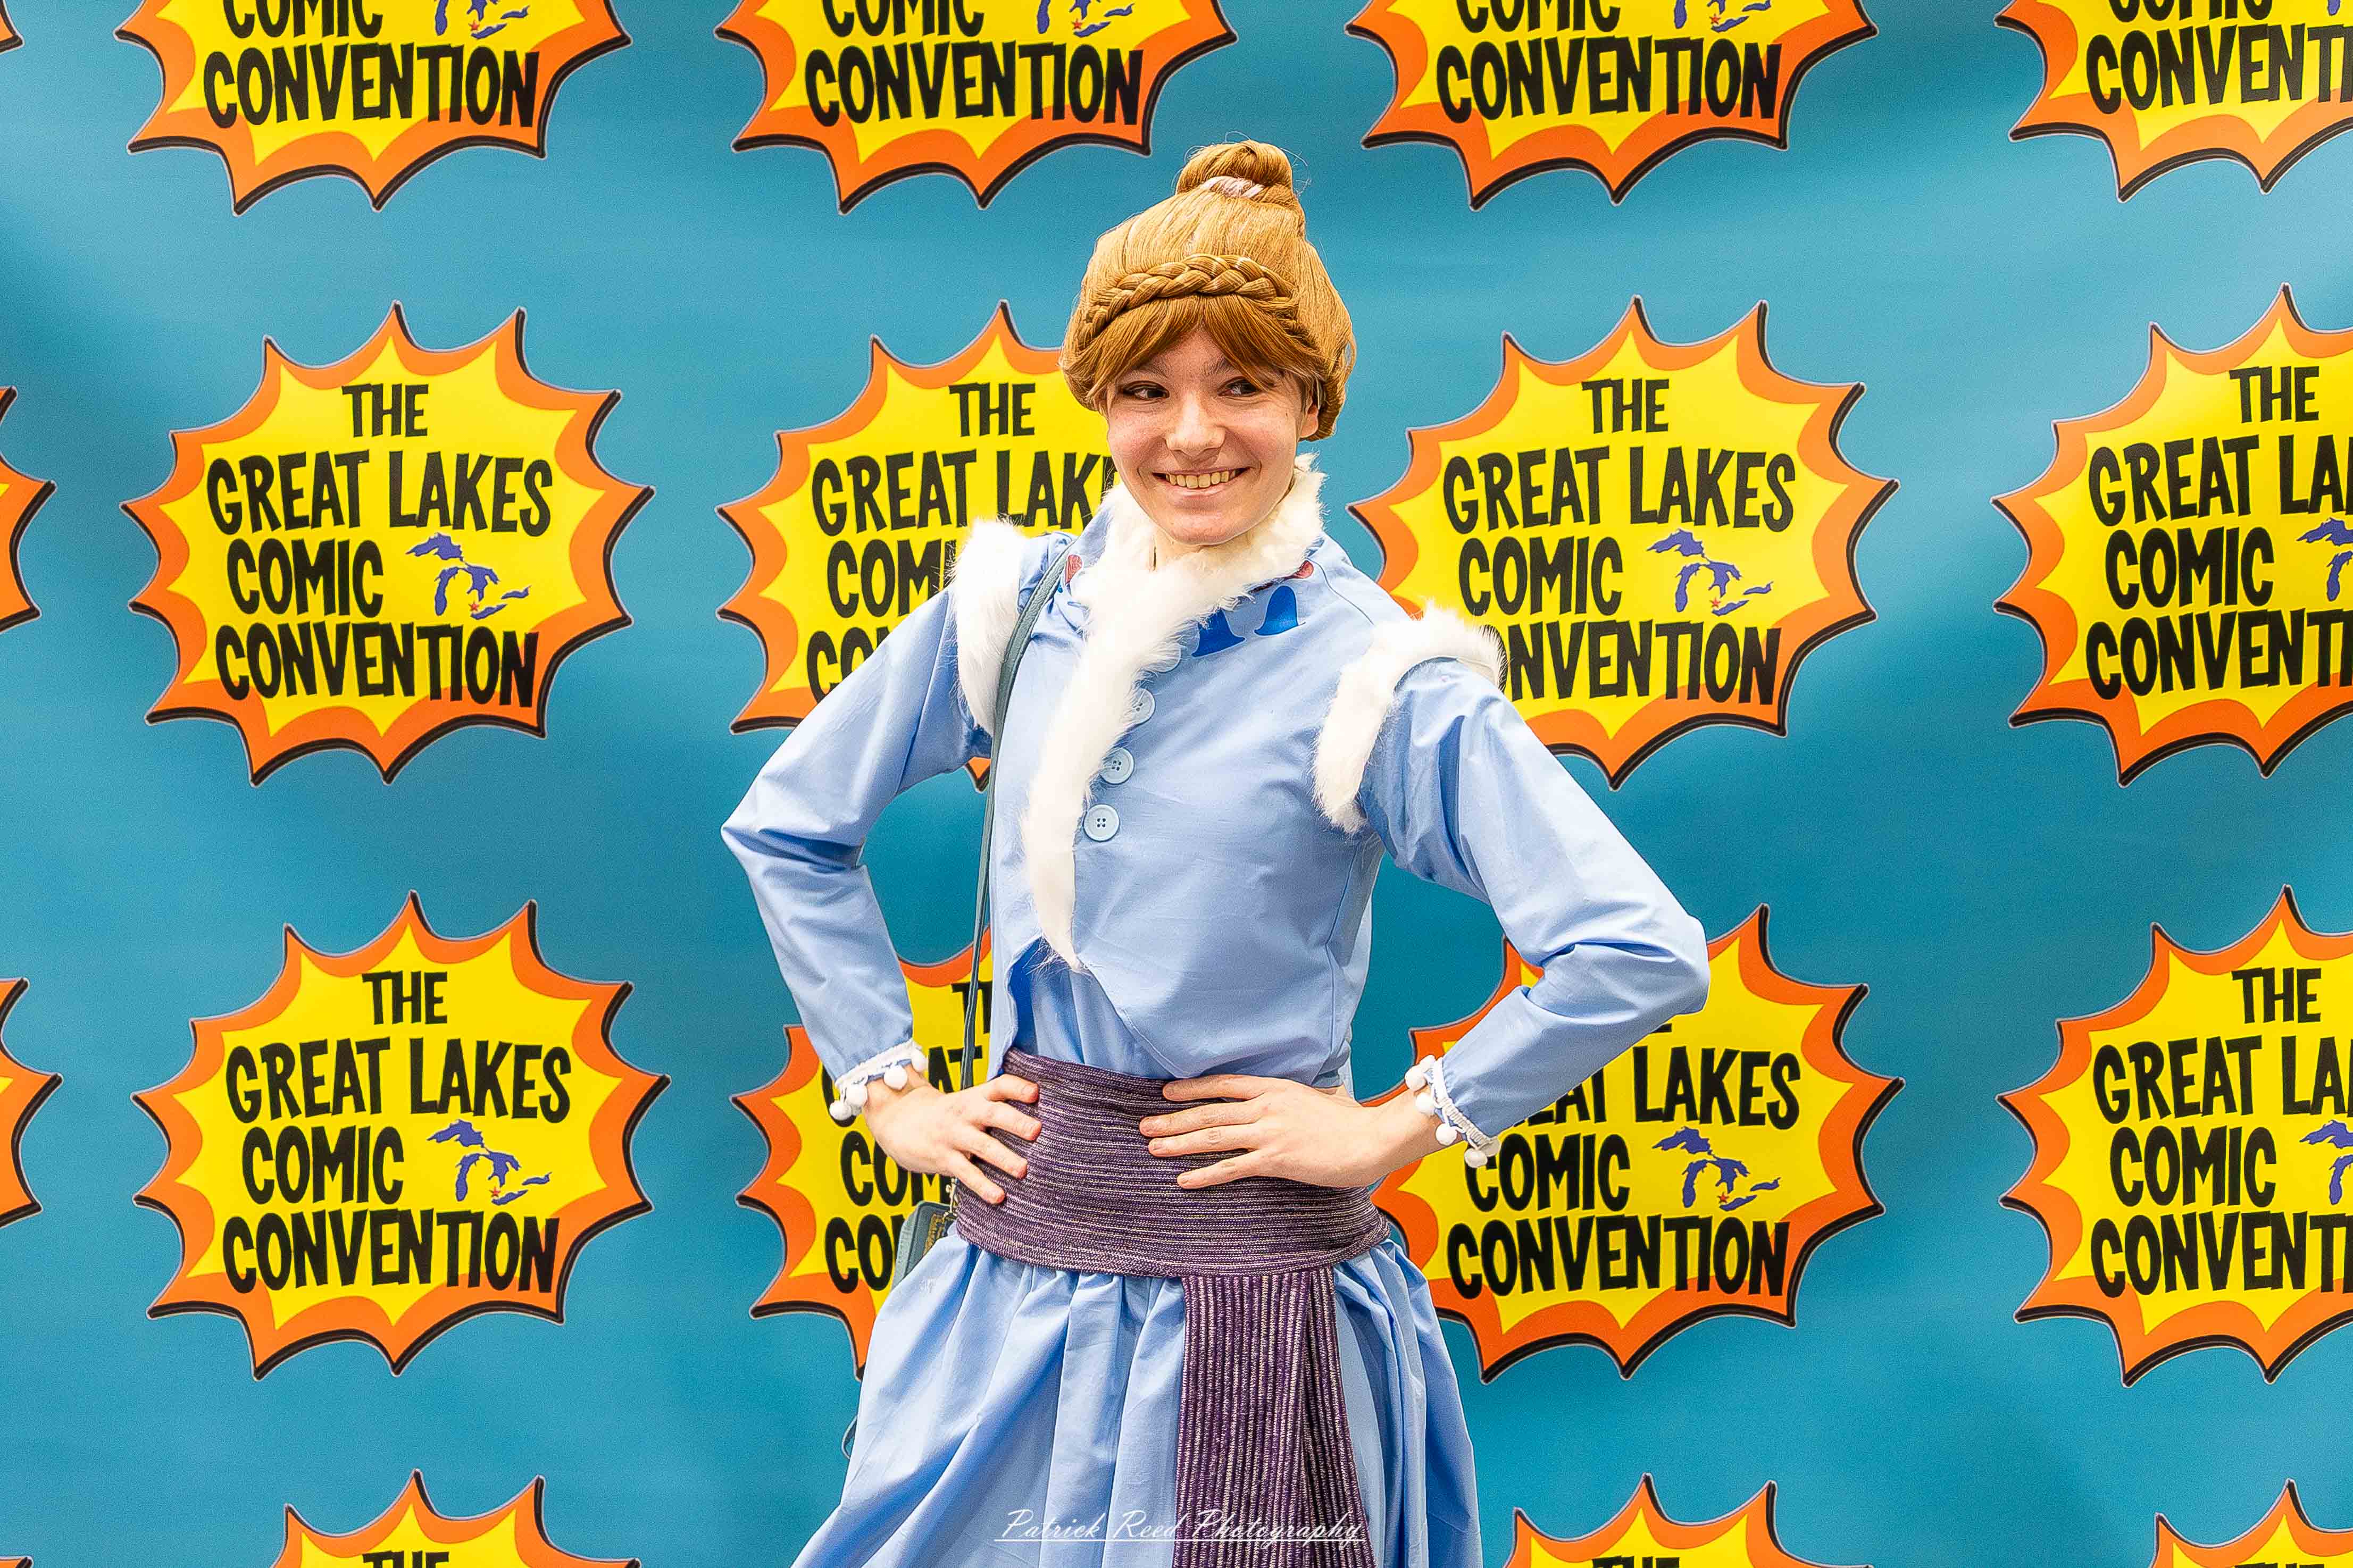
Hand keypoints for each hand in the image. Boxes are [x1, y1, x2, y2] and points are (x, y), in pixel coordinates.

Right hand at [863, 1071, 1041, 1203]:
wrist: (897, 1120)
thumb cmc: (945, 1115)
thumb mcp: (967, 1102)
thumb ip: (994, 1106)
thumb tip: (1037, 1118)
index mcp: (975, 1097)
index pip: (999, 1086)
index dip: (1017, 1088)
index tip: (1035, 1093)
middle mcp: (966, 1113)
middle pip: (993, 1113)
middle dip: (1016, 1122)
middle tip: (1037, 1131)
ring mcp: (953, 1135)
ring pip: (981, 1145)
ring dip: (1004, 1157)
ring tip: (1024, 1170)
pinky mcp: (943, 1158)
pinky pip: (965, 1172)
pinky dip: (982, 1185)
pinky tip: (999, 1197)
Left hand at [1139, 1074, 1442, 1190]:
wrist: (1373, 1138)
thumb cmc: (1354, 1121)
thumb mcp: (1322, 1098)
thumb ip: (1302, 1099)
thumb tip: (1302, 1098)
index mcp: (1275, 1088)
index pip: (1223, 1085)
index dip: (1191, 1089)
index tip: (1167, 1093)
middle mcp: (1266, 1107)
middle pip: (1209, 1112)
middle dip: (1173, 1119)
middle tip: (1144, 1126)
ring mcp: (1269, 1133)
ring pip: (1213, 1137)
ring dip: (1178, 1143)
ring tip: (1152, 1148)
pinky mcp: (1275, 1160)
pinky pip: (1232, 1168)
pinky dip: (1205, 1175)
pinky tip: (1184, 1180)